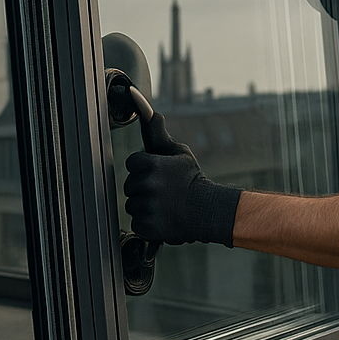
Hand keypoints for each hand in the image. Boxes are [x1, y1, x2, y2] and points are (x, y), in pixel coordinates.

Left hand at [124, 112, 241, 246]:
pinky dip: (147, 222)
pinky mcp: (147, 226)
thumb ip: (160, 136)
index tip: (157, 173)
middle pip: (130, 184)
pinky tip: (162, 217)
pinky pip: (137, 222)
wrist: (208, 211)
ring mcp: (146, 207)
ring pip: (132, 204)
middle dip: (142, 187)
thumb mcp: (180, 154)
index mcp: (152, 164)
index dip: (143, 167)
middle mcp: (148, 185)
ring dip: (144, 205)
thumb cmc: (193, 180)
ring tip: (164, 204)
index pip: (132, 163)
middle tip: (163, 190)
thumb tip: (152, 114)